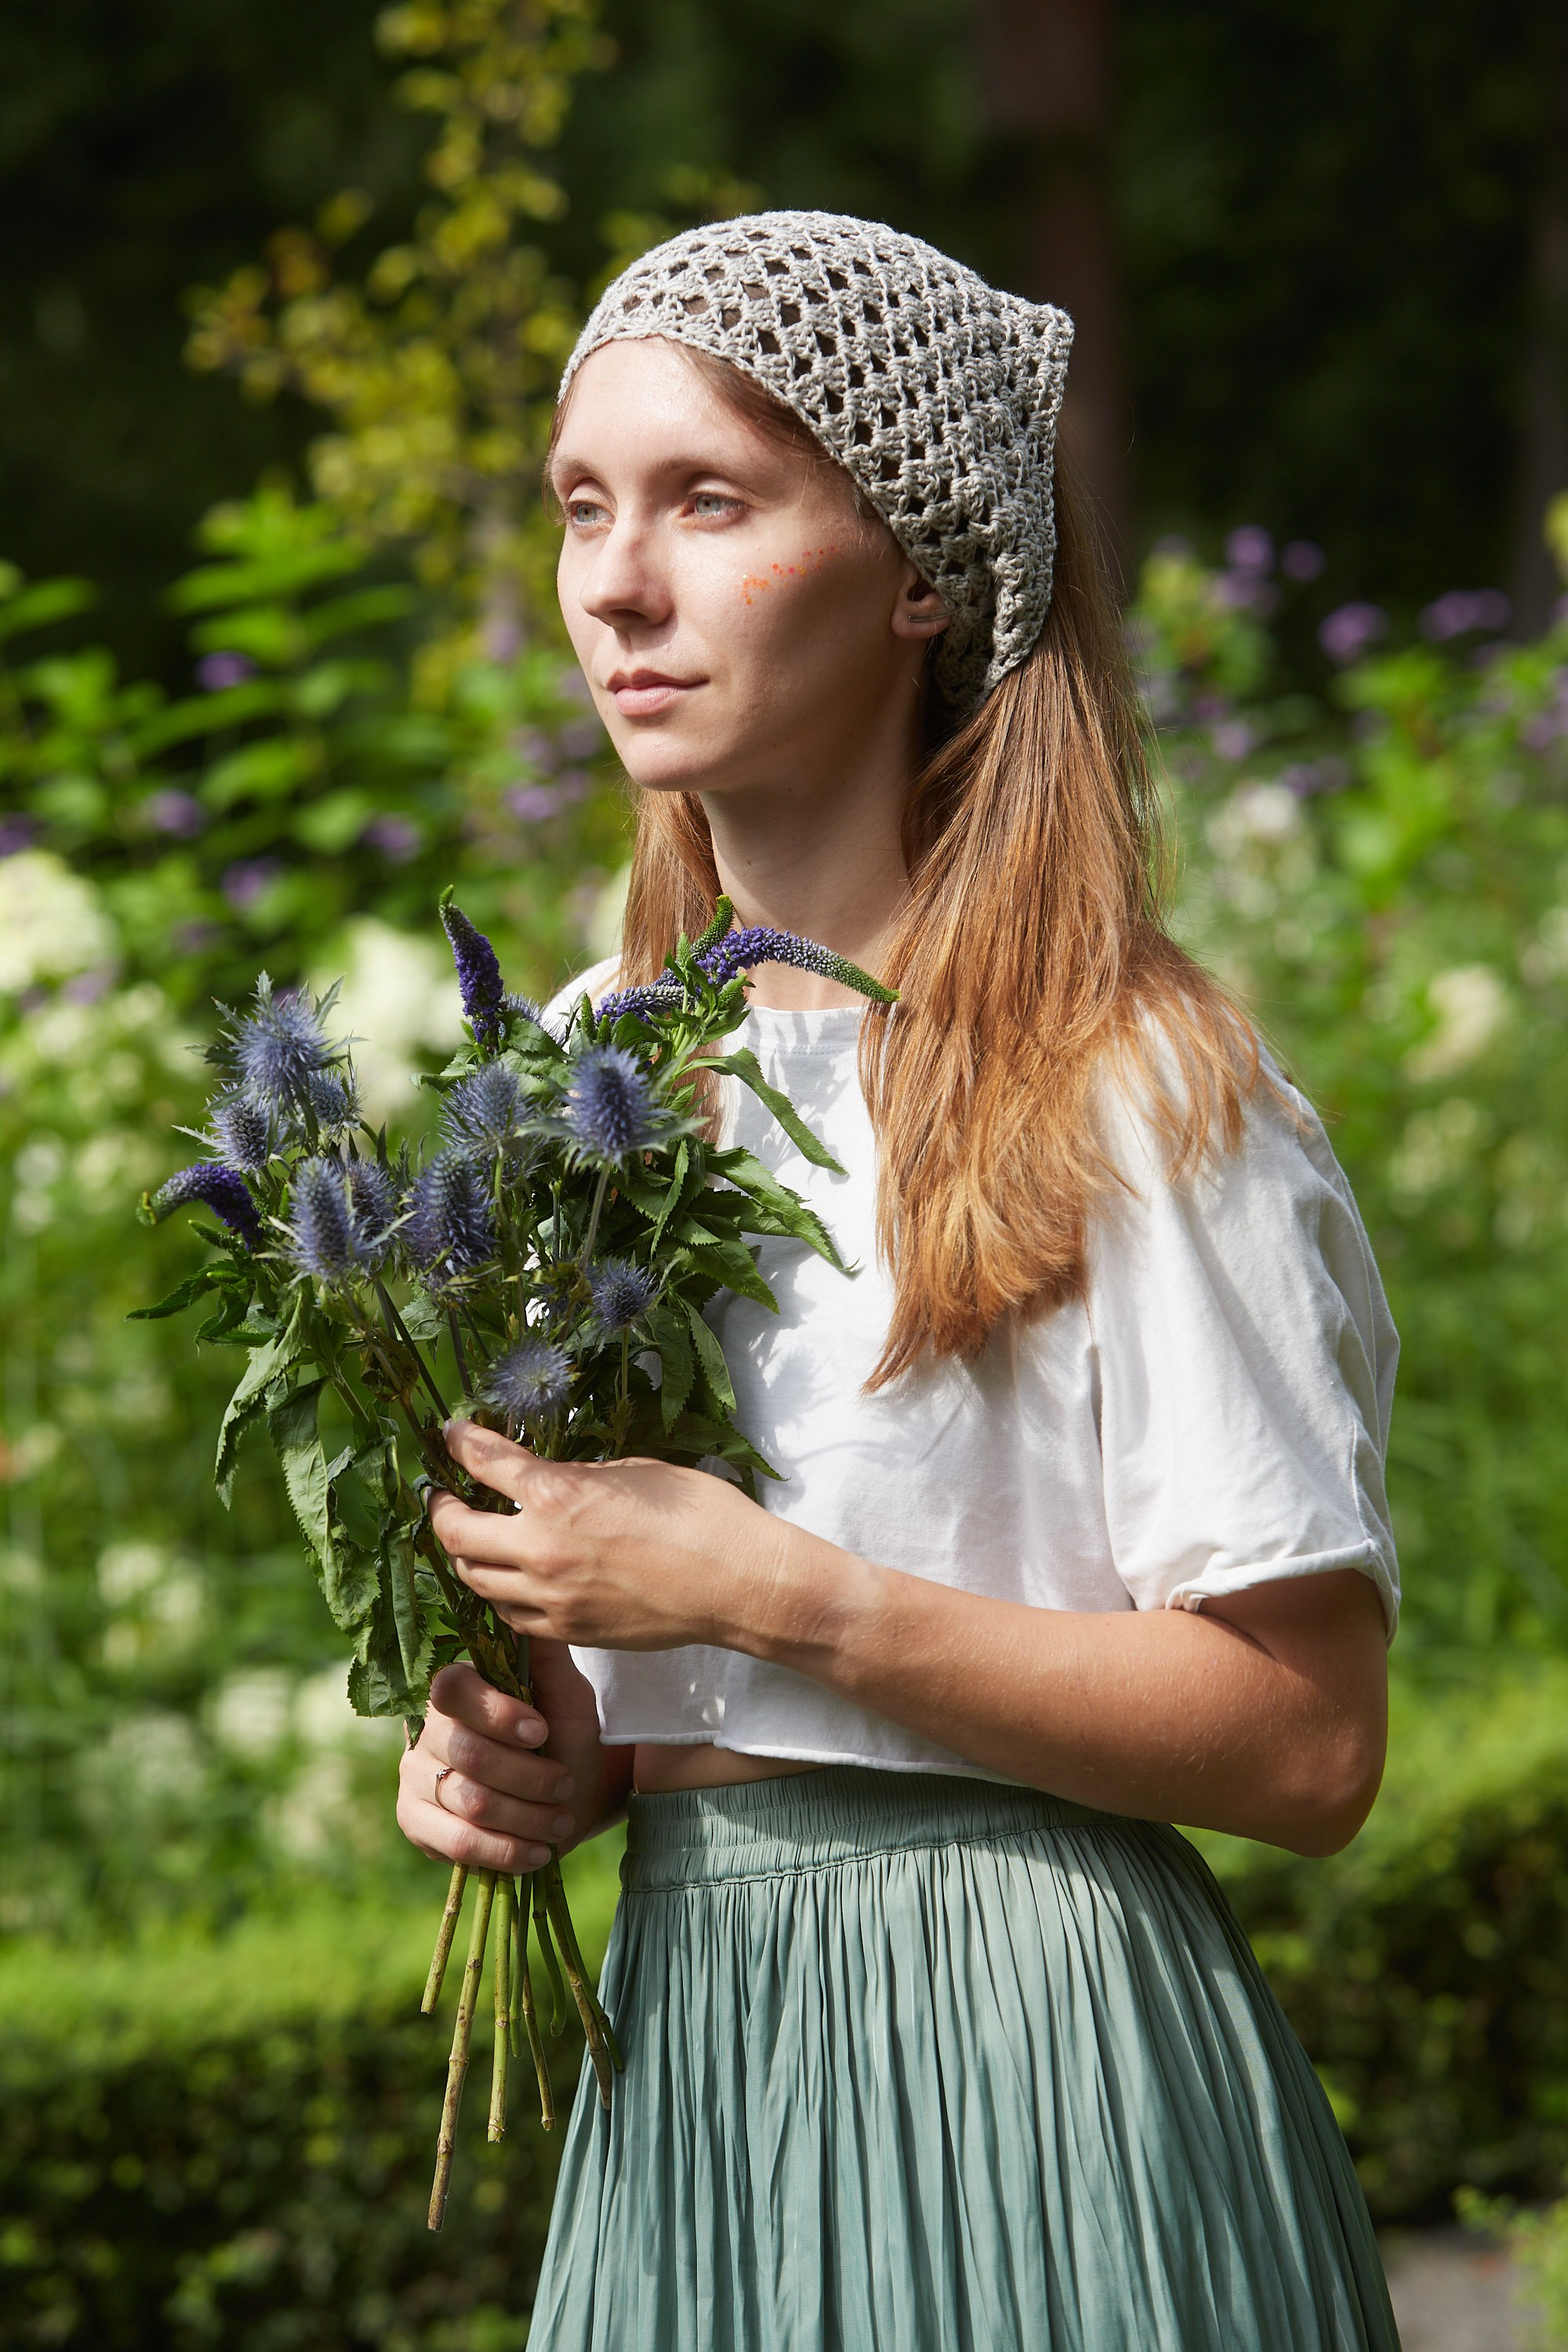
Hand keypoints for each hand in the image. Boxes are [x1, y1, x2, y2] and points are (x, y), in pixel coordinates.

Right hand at [396, 1653, 624, 1873]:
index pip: (453, 1689)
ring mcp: (414, 1775)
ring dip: (525, 1816)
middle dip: (528, 1777)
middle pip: (469, 1754)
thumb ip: (547, 1657)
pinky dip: (503, 1851)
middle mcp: (426, 1728)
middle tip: (565, 1787)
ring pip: (469, 1801)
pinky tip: (536, 1851)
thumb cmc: (564, 1738)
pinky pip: (455, 1841)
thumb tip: (529, 1614)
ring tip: (561, 1821)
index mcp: (458, 1688)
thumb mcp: (567, 1695)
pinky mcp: (414, 1821)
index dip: (496, 1713)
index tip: (540, 1732)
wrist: (565, 1798)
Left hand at [426, 1418, 792, 1651]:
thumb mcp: (637, 1471)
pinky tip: (509, 1581)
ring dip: (467, 1557)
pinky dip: (500, 1594)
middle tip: (442, 1499)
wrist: (738, 1584)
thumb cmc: (701, 1516)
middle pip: (458, 1534)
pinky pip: (511, 1615)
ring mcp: (552, 1597)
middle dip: (442, 1512)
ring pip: (477, 1581)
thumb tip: (553, 1479)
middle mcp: (541, 1548)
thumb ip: (582, 1474)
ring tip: (472, 1541)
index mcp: (558, 1494)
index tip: (451, 1435)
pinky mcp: (569, 1631)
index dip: (461, 1444)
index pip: (485, 1464)